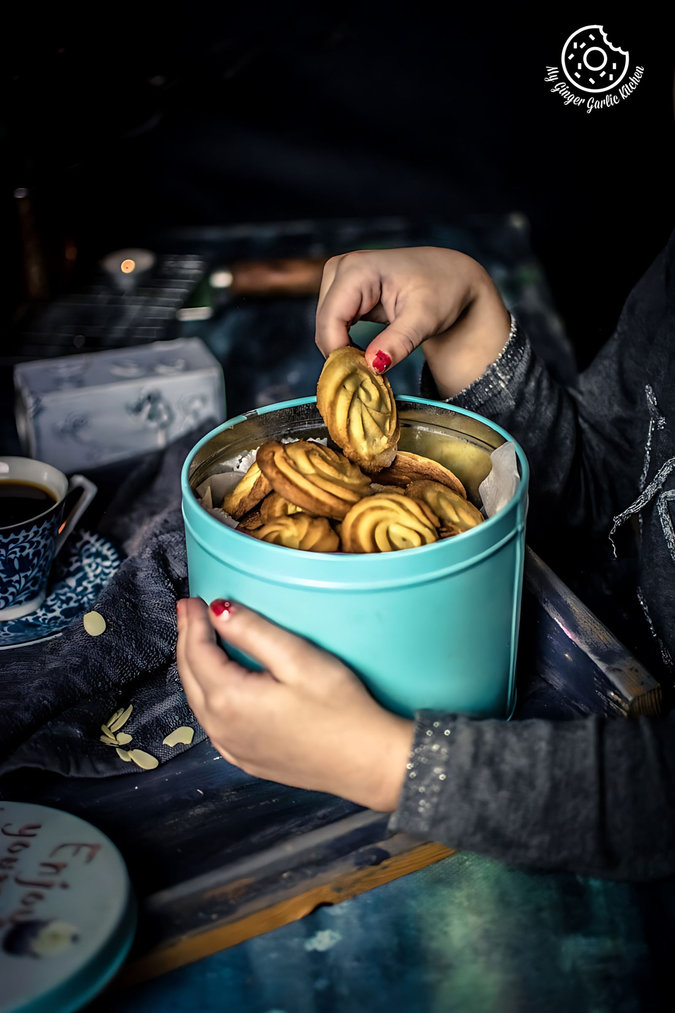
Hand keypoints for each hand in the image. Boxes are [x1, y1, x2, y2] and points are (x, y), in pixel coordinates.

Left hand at [176, 598, 414, 810]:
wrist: (368, 763)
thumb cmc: (341, 709)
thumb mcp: (299, 658)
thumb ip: (253, 632)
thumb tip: (218, 610)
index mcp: (229, 699)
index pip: (197, 651)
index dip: (194, 621)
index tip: (194, 598)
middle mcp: (221, 728)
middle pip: (191, 675)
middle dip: (187, 639)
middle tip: (189, 611)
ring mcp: (232, 748)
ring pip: (199, 700)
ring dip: (195, 667)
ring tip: (198, 640)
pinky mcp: (246, 759)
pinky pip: (214, 722)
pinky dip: (207, 695)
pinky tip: (216, 686)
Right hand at [315, 247, 510, 396]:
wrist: (450, 277)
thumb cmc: (442, 290)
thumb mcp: (425, 319)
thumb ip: (398, 342)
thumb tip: (373, 365)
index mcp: (357, 269)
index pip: (330, 320)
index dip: (340, 354)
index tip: (361, 379)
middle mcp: (341, 268)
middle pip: (324, 325)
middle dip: (342, 355)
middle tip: (370, 377)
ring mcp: (338, 277)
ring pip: (325, 328)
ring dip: (343, 351)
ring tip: (373, 364)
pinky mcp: (341, 290)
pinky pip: (332, 325)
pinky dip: (345, 345)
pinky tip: (367, 354)